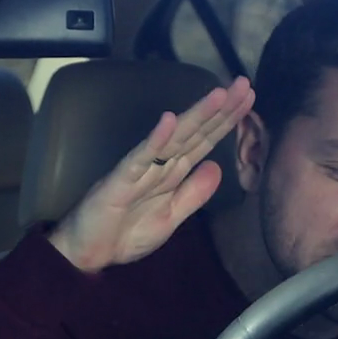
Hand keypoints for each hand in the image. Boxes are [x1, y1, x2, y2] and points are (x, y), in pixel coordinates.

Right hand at [48, 76, 254, 273]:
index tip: (248, 99)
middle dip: (220, 110)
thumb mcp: (171, 218)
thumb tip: (218, 168)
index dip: (226, 121)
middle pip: (195, 132)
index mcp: (172, 174)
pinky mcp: (121, 180)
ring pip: (174, 138)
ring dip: (196, 115)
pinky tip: (170, 120)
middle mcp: (159, 165)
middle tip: (243, 83)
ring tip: (219, 95)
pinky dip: (155, 139)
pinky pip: (140, 158)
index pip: (204, 141)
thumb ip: (193, 195)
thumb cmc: (125, 234)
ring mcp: (140, 169)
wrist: (89, 254)